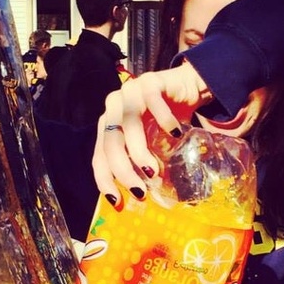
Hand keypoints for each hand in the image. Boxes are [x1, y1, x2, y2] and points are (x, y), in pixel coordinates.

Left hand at [92, 62, 211, 206]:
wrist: (184, 89)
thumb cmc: (165, 124)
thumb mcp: (152, 146)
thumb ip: (143, 164)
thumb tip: (146, 199)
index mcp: (108, 126)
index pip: (99, 156)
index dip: (105, 180)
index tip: (118, 202)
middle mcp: (113, 108)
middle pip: (111, 143)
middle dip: (123, 171)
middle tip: (140, 192)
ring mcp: (130, 92)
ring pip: (129, 125)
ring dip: (140, 152)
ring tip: (153, 171)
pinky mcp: (149, 81)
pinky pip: (154, 102)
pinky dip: (166, 120)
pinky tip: (177, 134)